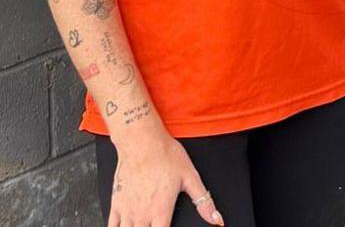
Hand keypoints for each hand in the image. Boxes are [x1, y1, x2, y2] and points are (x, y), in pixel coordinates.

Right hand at [108, 131, 222, 226]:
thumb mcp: (191, 177)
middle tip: (155, 226)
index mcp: (162, 210)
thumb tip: (217, 219)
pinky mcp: (115, 204)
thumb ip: (204, 202)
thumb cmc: (166, 156)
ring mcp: (127, 210)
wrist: (142, 142)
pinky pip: (111, 226)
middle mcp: (143, 213)